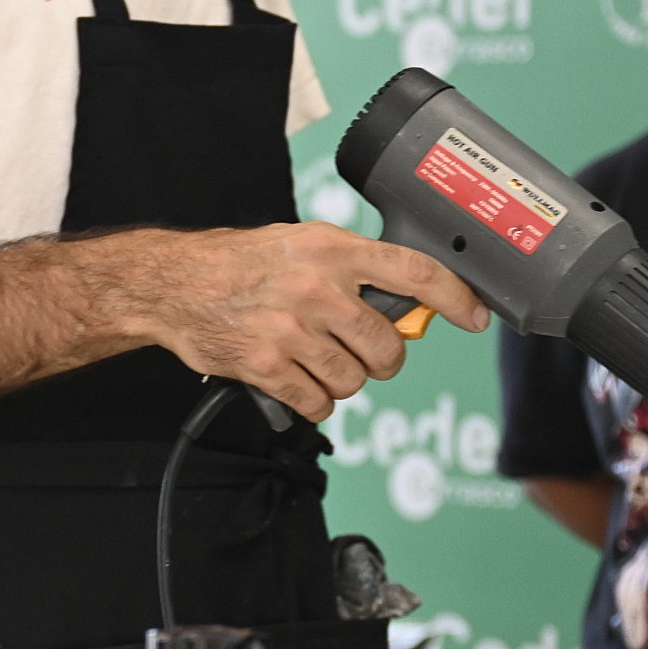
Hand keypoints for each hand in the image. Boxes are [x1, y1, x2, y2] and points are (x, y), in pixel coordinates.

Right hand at [124, 223, 487, 421]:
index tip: (475, 316)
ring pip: (353, 379)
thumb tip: (405, 306)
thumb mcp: (301, 245)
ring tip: (314, 362)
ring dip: (341, 381)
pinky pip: (317, 403)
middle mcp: (317, 288)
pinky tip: (295, 382)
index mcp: (332, 250)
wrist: (172, 283)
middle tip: (363, 354)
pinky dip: (313, 402)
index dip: (455, 298)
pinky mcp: (266, 366)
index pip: (414, 272)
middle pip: (387, 345)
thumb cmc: (238, 262)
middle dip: (382, 359)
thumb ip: (351, 269)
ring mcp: (291, 330)